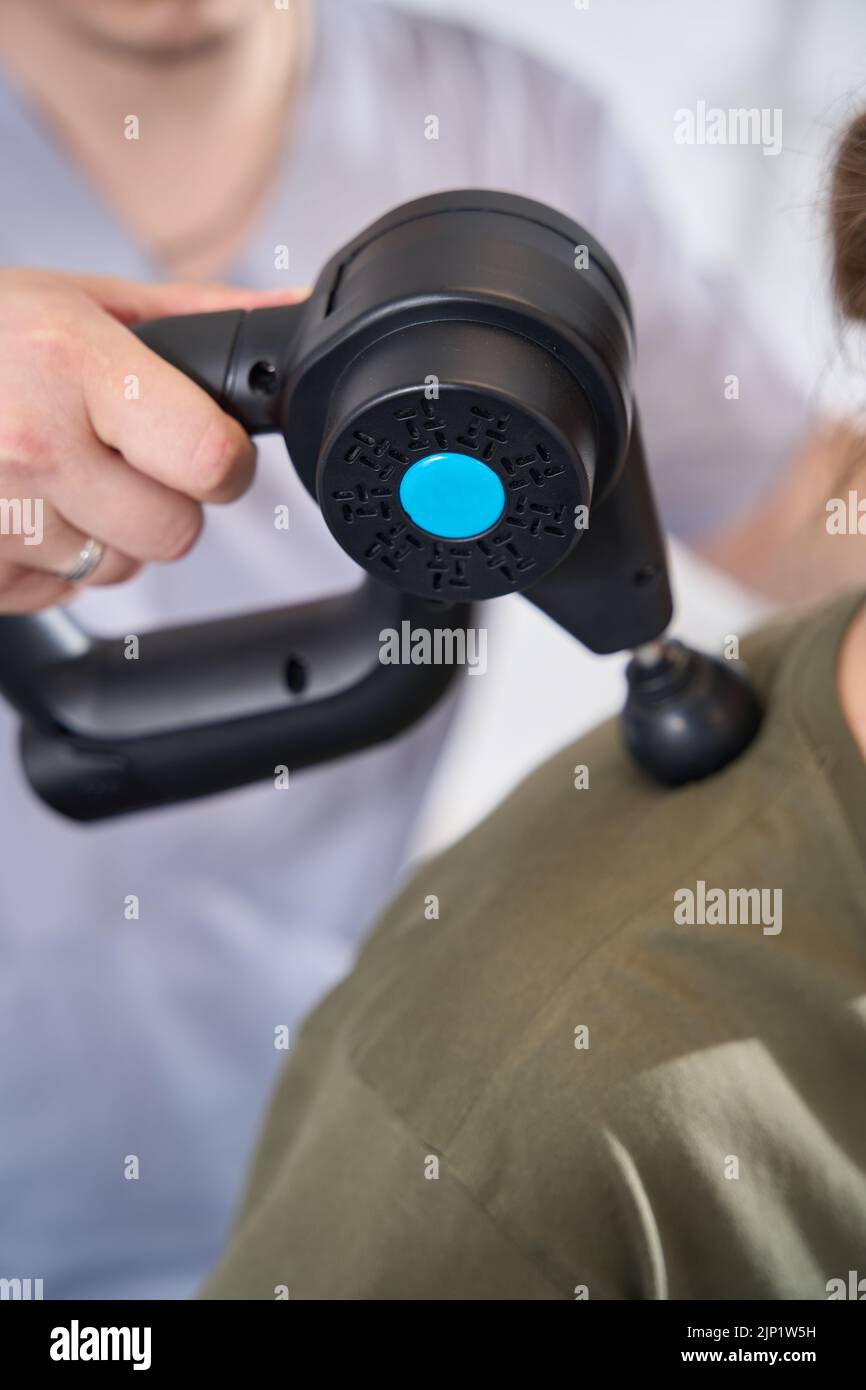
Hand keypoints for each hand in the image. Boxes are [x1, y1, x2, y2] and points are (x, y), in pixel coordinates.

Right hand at [0, 269, 301, 611]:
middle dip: (163, 500)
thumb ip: (187, 320)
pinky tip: (16, 502)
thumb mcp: (71, 299)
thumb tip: (284, 314)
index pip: (211, 460)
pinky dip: (52, 559)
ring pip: (120, 567)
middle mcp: (32, 445)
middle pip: (176, 533)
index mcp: (68, 364)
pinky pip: (62, 591)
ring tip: (47, 469)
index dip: (222, 461)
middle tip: (115, 454)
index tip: (207, 449)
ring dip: (103, 530)